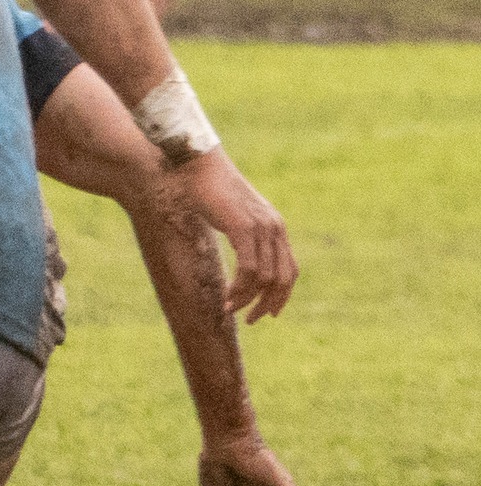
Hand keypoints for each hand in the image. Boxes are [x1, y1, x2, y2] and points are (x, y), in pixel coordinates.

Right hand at [166, 148, 296, 319]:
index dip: (281, 296)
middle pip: (283, 279)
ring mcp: (261, 227)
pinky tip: (228, 298)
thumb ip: (245, 234)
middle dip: (268, 304)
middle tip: (250, 320)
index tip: (268, 313)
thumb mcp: (234, 215)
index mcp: (275, 226)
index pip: (289, 270)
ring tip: (231, 310)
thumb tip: (241, 256)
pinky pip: (249, 269)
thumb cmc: (210, 189)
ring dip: (248, 300)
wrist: (197, 165)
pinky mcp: (243, 228)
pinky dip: (240, 289)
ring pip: (265, 278)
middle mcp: (274, 228)